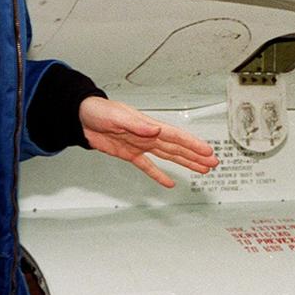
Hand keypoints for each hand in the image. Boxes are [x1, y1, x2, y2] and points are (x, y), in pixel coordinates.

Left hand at [78, 96, 218, 187]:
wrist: (81, 117)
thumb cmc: (99, 111)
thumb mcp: (116, 116)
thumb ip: (136, 124)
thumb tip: (155, 130)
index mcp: (148, 125)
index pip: (175, 136)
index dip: (192, 144)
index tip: (207, 151)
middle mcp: (149, 136)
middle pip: (177, 148)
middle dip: (195, 156)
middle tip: (213, 164)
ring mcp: (141, 145)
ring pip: (168, 156)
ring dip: (185, 163)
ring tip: (202, 170)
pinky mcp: (130, 154)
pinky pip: (148, 166)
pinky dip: (159, 175)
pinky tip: (170, 183)